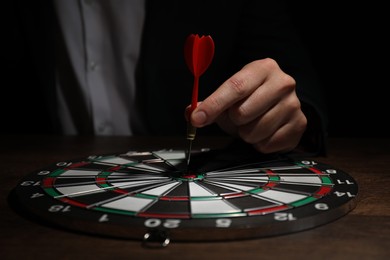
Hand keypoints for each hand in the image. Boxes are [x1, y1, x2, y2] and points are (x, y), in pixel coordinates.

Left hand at [190, 58, 306, 153]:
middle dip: (234, 121)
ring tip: (252, 124)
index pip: (235, 87)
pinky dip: (260, 143)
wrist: (278, 104)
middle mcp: (283, 82)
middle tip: (239, 117)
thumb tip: (191, 113)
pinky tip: (264, 132)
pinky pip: (267, 144)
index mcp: (262, 68)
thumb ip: (207, 104)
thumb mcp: (228, 97)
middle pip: (243, 112)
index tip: (198, 118)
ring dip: (246, 134)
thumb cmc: (250, 98)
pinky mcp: (300, 124)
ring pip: (254, 132)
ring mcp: (294, 104)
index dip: (214, 105)